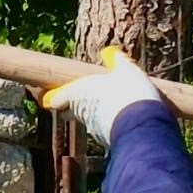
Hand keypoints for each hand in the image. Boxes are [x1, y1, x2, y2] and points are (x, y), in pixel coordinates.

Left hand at [44, 50, 164, 131]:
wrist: (143, 129)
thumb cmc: (130, 94)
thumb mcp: (127, 71)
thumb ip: (118, 61)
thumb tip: (110, 52)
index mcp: (78, 91)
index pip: (53, 99)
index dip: (52, 96)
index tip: (50, 94)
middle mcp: (81, 112)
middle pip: (69, 111)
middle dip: (74, 105)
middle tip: (87, 95)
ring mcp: (93, 128)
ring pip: (87, 120)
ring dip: (95, 113)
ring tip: (113, 103)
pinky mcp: (106, 140)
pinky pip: (104, 129)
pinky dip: (110, 123)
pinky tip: (125, 117)